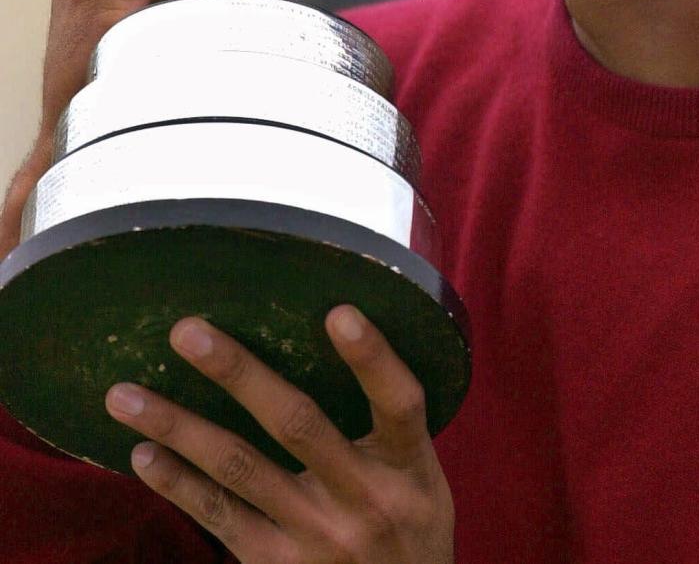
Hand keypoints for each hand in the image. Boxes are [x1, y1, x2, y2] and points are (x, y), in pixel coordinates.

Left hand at [104, 307, 454, 563]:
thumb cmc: (410, 528)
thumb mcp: (423, 478)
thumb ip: (388, 424)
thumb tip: (331, 327)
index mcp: (410, 467)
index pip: (399, 403)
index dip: (372, 359)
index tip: (338, 312)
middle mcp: (364, 500)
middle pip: (298, 425)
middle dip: (239, 374)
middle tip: (186, 332)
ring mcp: (316, 538)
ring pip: (240, 470)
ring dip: (178, 427)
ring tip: (123, 396)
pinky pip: (221, 518)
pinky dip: (179, 485)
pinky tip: (143, 453)